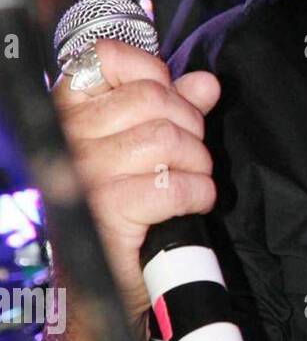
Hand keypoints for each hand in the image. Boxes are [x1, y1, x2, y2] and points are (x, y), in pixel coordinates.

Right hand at [51, 39, 220, 331]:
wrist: (98, 282)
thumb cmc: (121, 208)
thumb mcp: (144, 150)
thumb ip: (173, 110)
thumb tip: (205, 83)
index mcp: (67, 112)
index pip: (109, 57)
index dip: (154, 74)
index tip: (172, 102)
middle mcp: (67, 137)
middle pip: (153, 99)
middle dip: (190, 126)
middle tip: (191, 156)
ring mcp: (83, 173)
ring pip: (169, 140)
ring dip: (197, 164)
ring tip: (192, 182)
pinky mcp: (106, 210)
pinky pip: (173, 186)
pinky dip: (198, 194)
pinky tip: (193, 203)